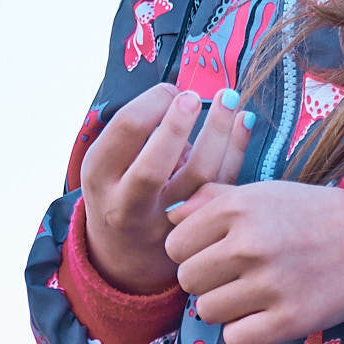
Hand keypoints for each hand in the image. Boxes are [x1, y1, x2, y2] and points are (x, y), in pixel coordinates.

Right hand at [80, 84, 253, 294]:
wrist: (124, 253)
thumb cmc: (119, 186)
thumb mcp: (108, 161)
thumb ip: (137, 132)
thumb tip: (182, 95)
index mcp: (100, 175)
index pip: (127, 130)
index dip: (153, 102)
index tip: (171, 90)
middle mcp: (128, 203)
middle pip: (154, 166)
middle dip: (177, 126)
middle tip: (193, 97)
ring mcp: (165, 220)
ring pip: (199, 177)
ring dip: (218, 132)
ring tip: (229, 97)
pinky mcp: (198, 225)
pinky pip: (223, 184)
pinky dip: (237, 149)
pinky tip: (244, 121)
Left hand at [164, 181, 343, 343]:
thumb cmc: (307, 214)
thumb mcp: (261, 192)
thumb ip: (212, 199)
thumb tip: (171, 217)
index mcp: (237, 208)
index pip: (176, 245)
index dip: (192, 250)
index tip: (215, 251)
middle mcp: (248, 245)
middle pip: (187, 280)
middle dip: (206, 279)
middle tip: (234, 274)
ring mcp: (268, 284)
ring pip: (207, 311)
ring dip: (225, 306)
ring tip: (253, 292)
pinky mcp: (287, 320)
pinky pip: (235, 339)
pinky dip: (245, 331)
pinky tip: (263, 314)